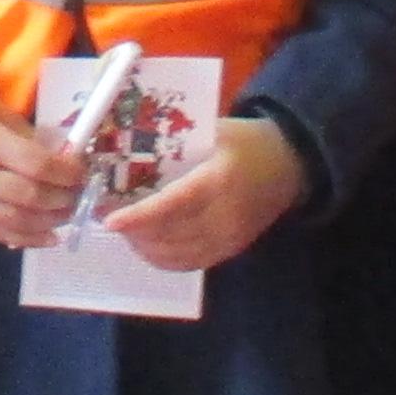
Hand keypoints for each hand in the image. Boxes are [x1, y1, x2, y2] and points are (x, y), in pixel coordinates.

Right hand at [0, 78, 83, 251]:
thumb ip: (29, 138)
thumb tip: (62, 161)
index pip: (40, 167)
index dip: (68, 174)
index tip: (83, 172)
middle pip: (32, 198)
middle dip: (64, 200)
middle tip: (80, 196)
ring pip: (17, 223)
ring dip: (49, 224)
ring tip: (68, 217)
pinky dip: (24, 238)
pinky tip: (46, 237)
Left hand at [107, 116, 306, 273]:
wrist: (290, 165)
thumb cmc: (245, 141)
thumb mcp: (214, 130)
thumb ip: (176, 142)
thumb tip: (126, 144)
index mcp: (217, 181)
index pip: (172, 206)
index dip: (139, 217)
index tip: (109, 220)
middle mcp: (224, 216)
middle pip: (170, 235)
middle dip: (134, 232)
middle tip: (105, 216)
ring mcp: (229, 239)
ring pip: (177, 255)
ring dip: (145, 247)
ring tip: (124, 229)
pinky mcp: (231, 250)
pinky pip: (190, 263)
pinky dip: (164, 258)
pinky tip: (147, 243)